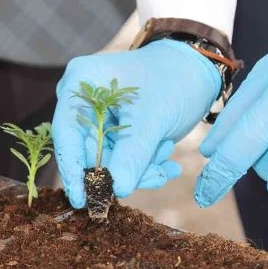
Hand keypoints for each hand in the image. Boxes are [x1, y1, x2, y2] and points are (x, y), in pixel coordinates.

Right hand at [53, 40, 220, 208]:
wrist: (200, 68)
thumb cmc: (175, 79)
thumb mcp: (153, 118)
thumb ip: (132, 155)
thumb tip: (115, 189)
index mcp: (81, 84)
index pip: (67, 135)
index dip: (73, 170)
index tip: (81, 200)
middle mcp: (84, 101)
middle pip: (89, 152)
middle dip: (122, 169)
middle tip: (155, 175)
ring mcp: (100, 116)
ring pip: (109, 161)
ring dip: (140, 167)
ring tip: (167, 156)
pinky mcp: (117, 130)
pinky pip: (123, 158)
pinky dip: (145, 164)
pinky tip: (168, 163)